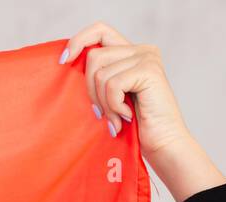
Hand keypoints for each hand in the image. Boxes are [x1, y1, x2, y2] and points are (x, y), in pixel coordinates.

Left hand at [59, 21, 225, 201]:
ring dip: (104, 103)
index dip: (78, 41)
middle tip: (102, 113)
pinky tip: (127, 116)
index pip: (100, 30)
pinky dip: (114, 106)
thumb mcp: (111, 97)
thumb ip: (98, 77)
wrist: (163, 145)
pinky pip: (112, 85)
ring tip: (117, 119)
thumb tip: (67, 62)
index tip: (63, 61)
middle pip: (94, 57)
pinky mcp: (148, 71)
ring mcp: (147, 58)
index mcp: (131, 53)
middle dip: (91, 90)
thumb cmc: (135, 127)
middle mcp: (141, 50)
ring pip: (100, 73)